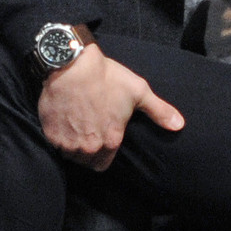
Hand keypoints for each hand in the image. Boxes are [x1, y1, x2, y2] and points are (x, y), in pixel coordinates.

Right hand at [37, 45, 184, 171]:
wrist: (71, 65)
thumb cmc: (106, 77)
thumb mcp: (138, 91)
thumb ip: (159, 111)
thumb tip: (179, 125)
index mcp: (111, 140)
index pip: (104, 165)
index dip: (103, 154)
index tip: (100, 139)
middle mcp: (89, 147)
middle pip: (86, 161)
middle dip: (87, 151)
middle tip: (87, 131)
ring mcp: (68, 142)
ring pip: (70, 155)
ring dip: (71, 146)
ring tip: (75, 126)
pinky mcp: (51, 134)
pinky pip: (55, 145)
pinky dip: (58, 137)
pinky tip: (62, 122)